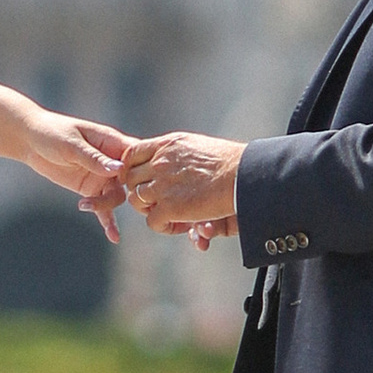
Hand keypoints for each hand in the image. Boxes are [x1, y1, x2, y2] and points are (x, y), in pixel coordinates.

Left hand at [15, 105, 129, 239]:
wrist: (31, 141)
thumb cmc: (53, 133)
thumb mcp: (72, 145)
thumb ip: (94, 158)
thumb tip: (118, 170)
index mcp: (113, 142)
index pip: (138, 157)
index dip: (144, 170)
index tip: (137, 181)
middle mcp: (112, 161)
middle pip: (131, 181)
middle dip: (131, 192)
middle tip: (113, 197)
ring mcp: (102, 177)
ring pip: (116, 196)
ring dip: (106, 205)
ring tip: (84, 205)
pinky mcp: (90, 189)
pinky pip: (103, 208)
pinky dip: (107, 221)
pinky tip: (113, 237)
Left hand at [119, 131, 243, 245]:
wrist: (243, 176)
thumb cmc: (228, 162)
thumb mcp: (195, 145)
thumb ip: (175, 152)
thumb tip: (168, 159)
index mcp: (166, 145)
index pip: (130, 155)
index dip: (131, 169)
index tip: (141, 180)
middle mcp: (159, 163)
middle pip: (130, 179)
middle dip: (139, 191)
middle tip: (156, 201)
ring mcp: (163, 185)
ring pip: (136, 200)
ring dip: (150, 210)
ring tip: (169, 214)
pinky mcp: (171, 207)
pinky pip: (152, 222)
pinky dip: (164, 226)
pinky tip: (180, 225)